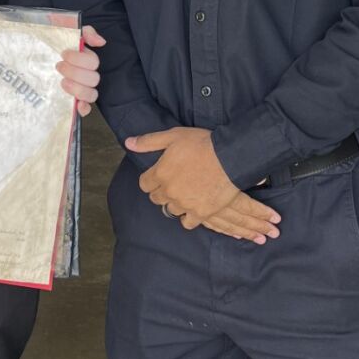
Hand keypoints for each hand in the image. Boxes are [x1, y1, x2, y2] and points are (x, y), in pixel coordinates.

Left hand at [58, 24, 104, 116]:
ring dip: (78, 89)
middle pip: (93, 79)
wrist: (36, 50)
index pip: (93, 62)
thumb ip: (86, 32)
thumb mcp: (67, 28)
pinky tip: (77, 105)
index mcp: (87, 60)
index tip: (63, 53)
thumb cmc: (54, 40)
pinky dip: (83, 109)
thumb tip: (101, 42)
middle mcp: (86, 75)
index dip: (79, 59)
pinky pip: (86, 109)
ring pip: (92, 94)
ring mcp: (81, 89)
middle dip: (75, 72)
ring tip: (62, 83)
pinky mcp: (73, 101)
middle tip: (58, 66)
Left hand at [126, 127, 279, 245]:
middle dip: (162, 191)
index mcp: (160, 174)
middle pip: (156, 198)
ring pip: (171, 210)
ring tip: (186, 194)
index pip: (144, 184)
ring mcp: (184, 204)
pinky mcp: (200, 213)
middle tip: (175, 183)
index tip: (160, 175)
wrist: (230, 157)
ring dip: (176, 203)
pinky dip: (189, 217)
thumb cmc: (202, 144)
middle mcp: (169, 192)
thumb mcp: (173, 135)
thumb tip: (128, 143)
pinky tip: (194, 208)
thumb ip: (149, 141)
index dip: (151, 179)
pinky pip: (187, 223)